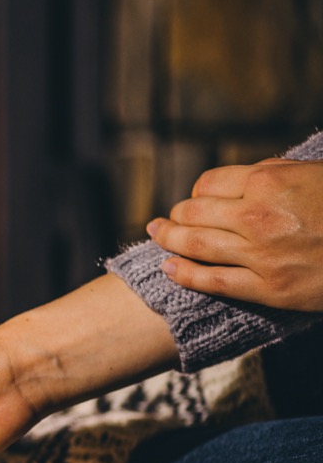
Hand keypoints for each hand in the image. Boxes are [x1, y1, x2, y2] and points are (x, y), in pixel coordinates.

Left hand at [147, 159, 322, 311]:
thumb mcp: (315, 174)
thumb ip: (275, 172)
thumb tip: (241, 177)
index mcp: (268, 181)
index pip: (208, 184)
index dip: (198, 193)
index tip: (196, 199)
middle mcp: (256, 216)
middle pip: (193, 213)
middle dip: (176, 215)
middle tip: (164, 219)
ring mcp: (260, 255)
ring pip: (194, 246)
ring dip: (167, 239)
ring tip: (154, 234)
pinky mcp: (269, 290)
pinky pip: (213, 282)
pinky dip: (183, 274)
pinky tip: (168, 268)